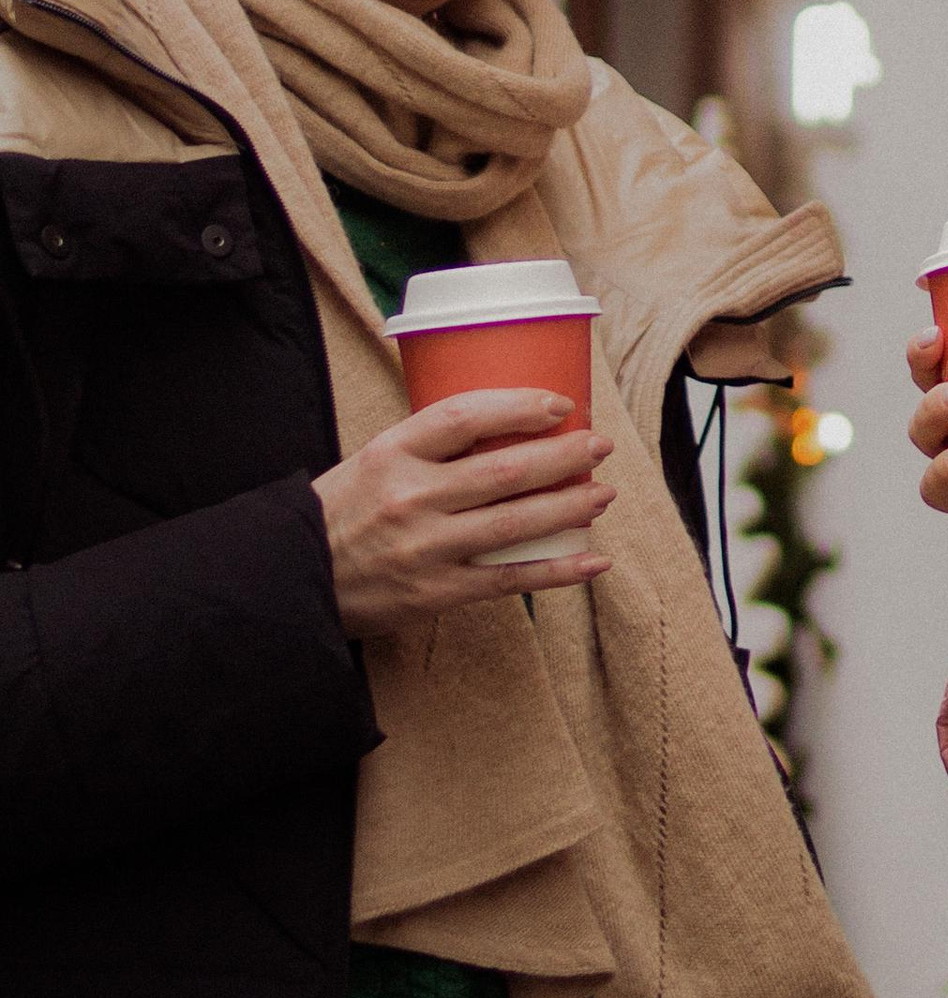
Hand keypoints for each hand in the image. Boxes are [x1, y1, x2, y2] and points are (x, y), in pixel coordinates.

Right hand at [315, 391, 615, 639]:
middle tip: (599, 446)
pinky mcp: (437, 593)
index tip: (560, 404)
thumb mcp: (373, 460)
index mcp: (391, 454)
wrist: (294, 579)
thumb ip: (429, 446)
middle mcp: (410, 498)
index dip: (518, 406)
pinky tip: (593, 560)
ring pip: (514, 523)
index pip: (464, 416)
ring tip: (603, 493)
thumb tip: (508, 423)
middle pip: (502, 471)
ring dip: (569, 507)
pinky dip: (557, 571)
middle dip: (562, 456)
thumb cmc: (344, 512)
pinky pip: (509, 580)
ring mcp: (426, 548)